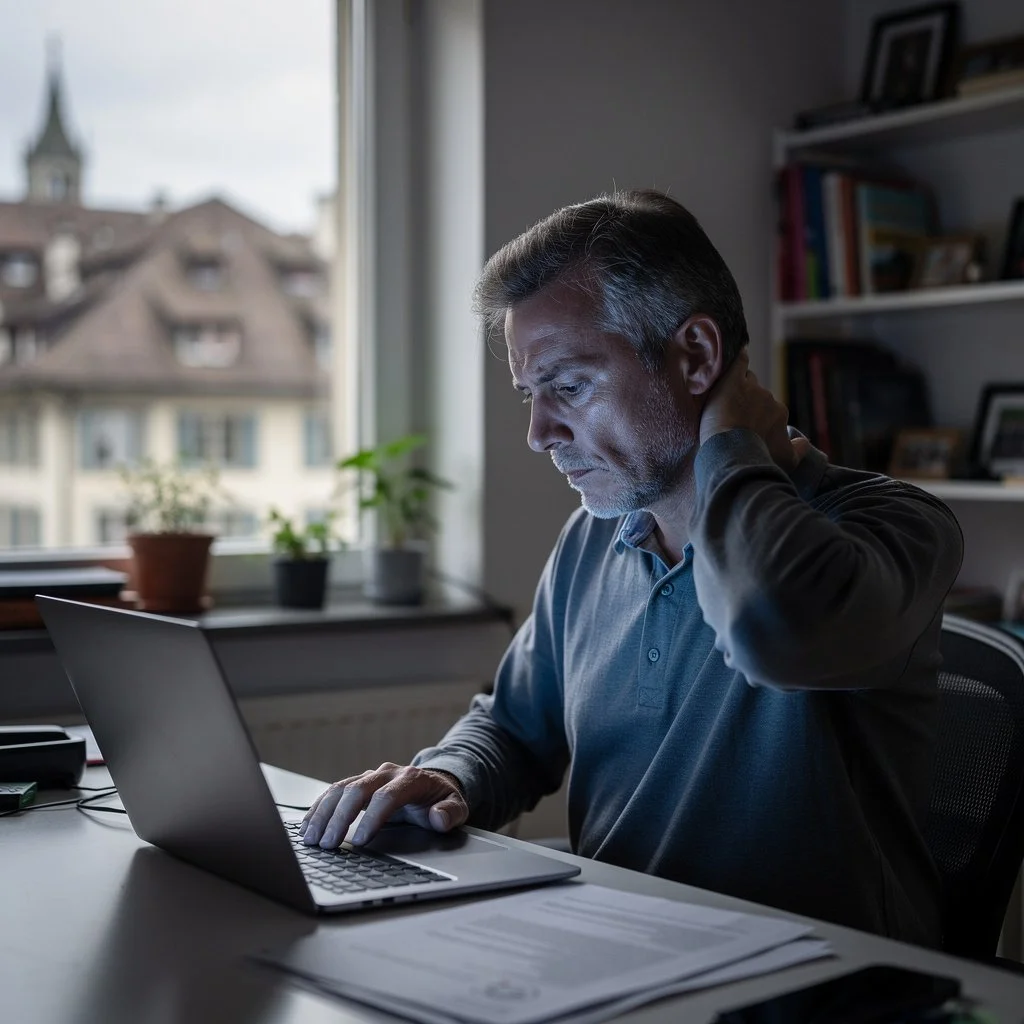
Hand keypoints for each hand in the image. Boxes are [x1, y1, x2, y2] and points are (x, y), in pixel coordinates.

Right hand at [299, 763, 468, 848]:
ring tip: (311, 838)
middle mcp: (386, 773)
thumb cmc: (441, 798)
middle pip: (358, 789)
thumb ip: (451, 812)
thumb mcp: (456, 806)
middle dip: (340, 817)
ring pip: (341, 788)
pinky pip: (334, 792)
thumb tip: (438, 818)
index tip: (359, 841)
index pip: (387, 796)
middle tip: (328, 844)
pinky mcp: (358, 783)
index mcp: (411, 778)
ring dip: (323, 813)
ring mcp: (370, 776)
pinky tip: (307, 826)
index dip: (372, 818)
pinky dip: (318, 808)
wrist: (432, 782)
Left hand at [699, 349, 809, 470]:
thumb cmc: (758, 458)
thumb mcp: (785, 461)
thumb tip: (805, 443)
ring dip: (737, 389)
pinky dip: (738, 359)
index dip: (756, 417)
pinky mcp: (733, 381)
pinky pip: (739, 362)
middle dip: (746, 404)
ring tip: (723, 402)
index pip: (767, 408)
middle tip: (731, 417)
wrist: (734, 453)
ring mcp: (751, 388)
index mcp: (780, 413)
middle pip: (756, 394)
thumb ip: (797, 451)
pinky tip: (736, 354)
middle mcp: (769, 398)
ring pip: (745, 381)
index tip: (746, 427)